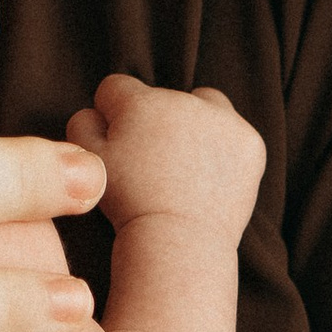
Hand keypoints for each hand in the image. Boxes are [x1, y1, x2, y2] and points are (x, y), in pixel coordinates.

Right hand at [65, 77, 263, 242]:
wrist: (179, 242)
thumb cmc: (128, 206)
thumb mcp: (90, 163)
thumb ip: (82, 125)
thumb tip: (95, 112)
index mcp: (140, 103)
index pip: (116, 88)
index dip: (110, 114)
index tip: (118, 142)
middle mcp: (184, 101)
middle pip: (162, 97)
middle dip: (155, 121)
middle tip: (152, 164)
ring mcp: (223, 120)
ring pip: (204, 104)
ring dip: (193, 123)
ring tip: (184, 164)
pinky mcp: (250, 143)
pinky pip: (233, 131)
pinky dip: (223, 148)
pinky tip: (209, 176)